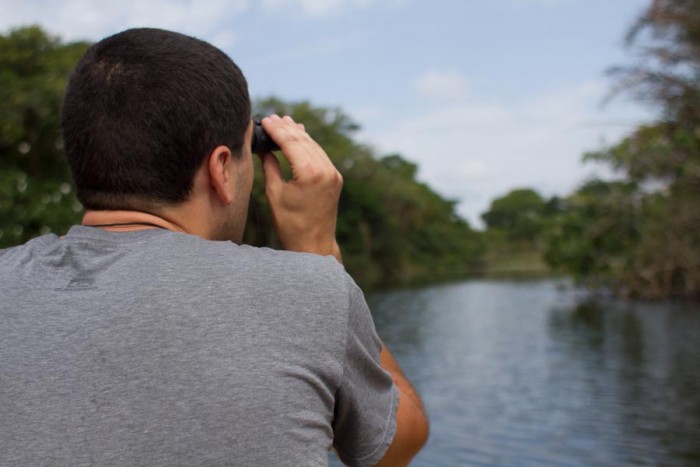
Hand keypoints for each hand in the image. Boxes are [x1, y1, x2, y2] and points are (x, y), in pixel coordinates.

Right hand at [259, 115, 342, 260]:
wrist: (314, 244)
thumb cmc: (290, 223)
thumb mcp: (274, 193)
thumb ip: (270, 167)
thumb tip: (265, 148)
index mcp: (310, 174)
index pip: (291, 143)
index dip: (276, 130)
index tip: (265, 120)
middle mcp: (326, 170)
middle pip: (303, 140)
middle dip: (287, 128)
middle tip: (273, 117)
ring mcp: (334, 173)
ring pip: (313, 145)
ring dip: (298, 134)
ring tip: (285, 122)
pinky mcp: (335, 178)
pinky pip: (320, 155)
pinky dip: (308, 145)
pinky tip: (299, 137)